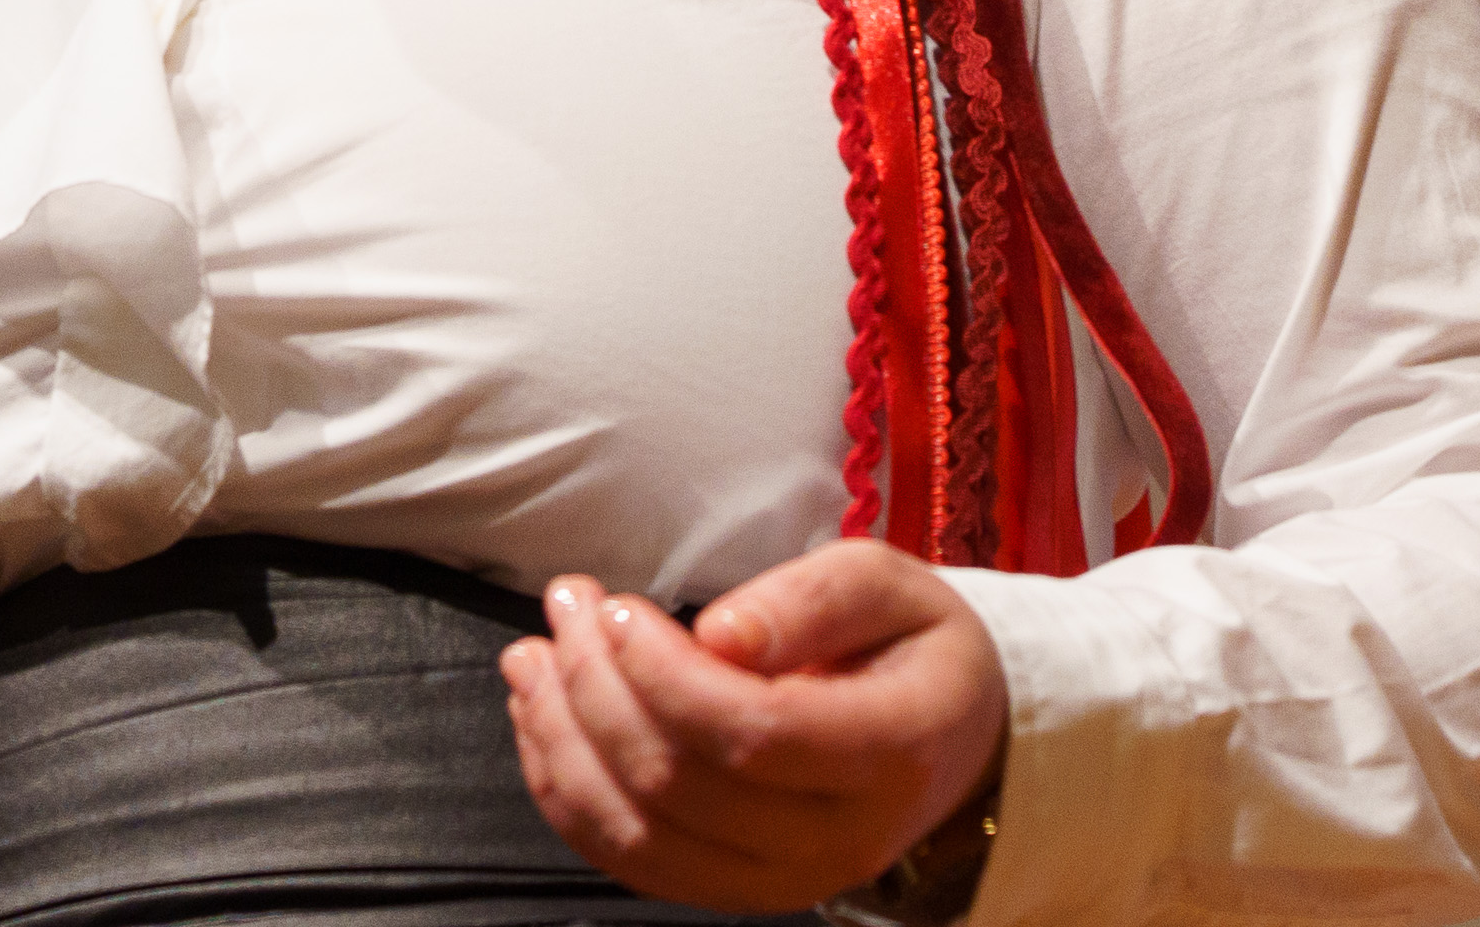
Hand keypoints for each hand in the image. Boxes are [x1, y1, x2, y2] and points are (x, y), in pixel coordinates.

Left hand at [499, 540, 1006, 914]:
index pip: (752, 733)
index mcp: (891, 753)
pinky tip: (543, 719)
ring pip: (639, 833)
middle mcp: (841, 840)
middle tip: (569, 602)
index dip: (663, 672)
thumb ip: (812, 600)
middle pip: (679, 782)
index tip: (619, 608)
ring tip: (533, 657)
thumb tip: (722, 635)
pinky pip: (631, 862)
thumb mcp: (890, 587)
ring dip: (562, 740)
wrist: (946, 739)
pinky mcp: (737, 891)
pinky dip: (567, 793)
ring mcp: (786, 881)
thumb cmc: (908, 649)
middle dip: (595, 684)